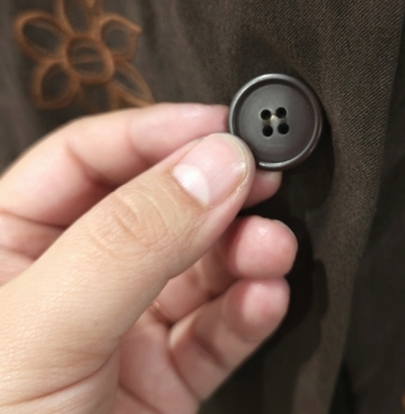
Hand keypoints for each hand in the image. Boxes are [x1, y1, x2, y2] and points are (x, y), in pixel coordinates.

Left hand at [0, 104, 296, 412]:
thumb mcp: (42, 330)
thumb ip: (133, 239)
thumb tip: (215, 164)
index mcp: (10, 244)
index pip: (91, 158)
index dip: (157, 132)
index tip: (222, 128)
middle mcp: (71, 277)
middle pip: (158, 205)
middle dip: (215, 193)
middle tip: (266, 182)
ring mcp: (121, 328)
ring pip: (197, 265)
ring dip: (244, 252)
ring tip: (275, 250)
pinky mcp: (162, 379)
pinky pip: (215, 329)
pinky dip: (248, 309)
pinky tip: (268, 297)